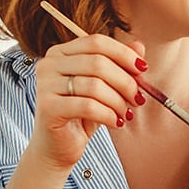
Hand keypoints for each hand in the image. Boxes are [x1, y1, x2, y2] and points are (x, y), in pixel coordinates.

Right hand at [27, 34, 147, 171]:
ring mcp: (45, 85)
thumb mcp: (104, 87)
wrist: (58, 147)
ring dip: (118, 101)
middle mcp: (49, 64)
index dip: (123, 54)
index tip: (142, 69)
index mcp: (61, 53)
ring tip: (125, 113)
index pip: (96, 42)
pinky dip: (108, 115)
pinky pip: (88, 106)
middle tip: (138, 98)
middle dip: (125, 81)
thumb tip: (139, 47)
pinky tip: (115, 122)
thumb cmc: (81, 115)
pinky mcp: (48, 107)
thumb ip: (119, 65)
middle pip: (97, 62)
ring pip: (94, 85)